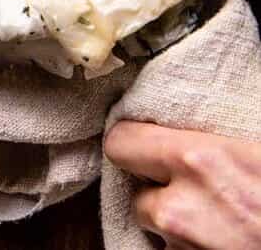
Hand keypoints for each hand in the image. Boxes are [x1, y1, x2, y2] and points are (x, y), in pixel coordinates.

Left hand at [105, 121, 260, 248]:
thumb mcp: (254, 149)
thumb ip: (215, 143)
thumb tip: (197, 132)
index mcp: (196, 161)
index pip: (122, 143)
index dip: (132, 143)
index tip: (143, 143)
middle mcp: (181, 210)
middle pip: (138, 197)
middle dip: (159, 195)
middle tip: (190, 189)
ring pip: (162, 236)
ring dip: (179, 230)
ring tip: (217, 221)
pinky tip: (223, 243)